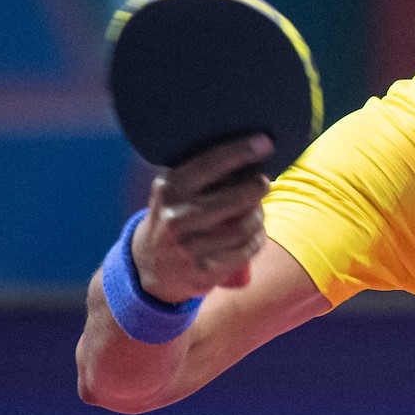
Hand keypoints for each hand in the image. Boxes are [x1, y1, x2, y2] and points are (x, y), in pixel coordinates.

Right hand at [132, 135, 272, 303]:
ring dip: (258, 215)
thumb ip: (203, 174)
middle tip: (263, 182)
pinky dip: (257, 238)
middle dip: (258, 187)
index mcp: (169, 190)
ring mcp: (189, 248)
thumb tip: (250, 152)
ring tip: (257, 209)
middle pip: (236, 198)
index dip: (241, 152)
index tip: (265, 143)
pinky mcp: (204, 271)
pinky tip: (255, 232)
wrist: (149, 267)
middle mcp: (176, 218)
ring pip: (244, 226)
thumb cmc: (174, 216)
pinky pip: (245, 251)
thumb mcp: (175, 192)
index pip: (210, 164)